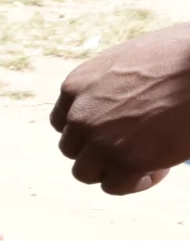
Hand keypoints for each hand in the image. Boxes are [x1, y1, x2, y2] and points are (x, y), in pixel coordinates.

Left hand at [56, 21, 189, 195]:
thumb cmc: (180, 54)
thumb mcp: (129, 59)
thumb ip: (111, 85)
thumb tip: (120, 104)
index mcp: (77, 85)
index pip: (63, 122)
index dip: (86, 130)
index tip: (112, 129)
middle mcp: (81, 115)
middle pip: (73, 148)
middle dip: (99, 150)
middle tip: (135, 143)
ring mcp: (101, 141)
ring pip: (85, 172)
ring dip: (112, 169)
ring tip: (146, 158)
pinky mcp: (127, 162)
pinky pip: (115, 186)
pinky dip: (135, 182)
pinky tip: (159, 167)